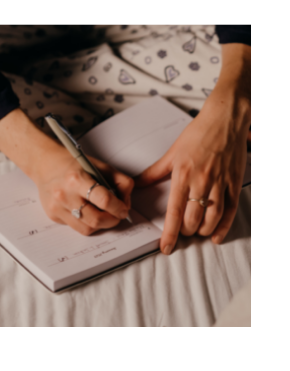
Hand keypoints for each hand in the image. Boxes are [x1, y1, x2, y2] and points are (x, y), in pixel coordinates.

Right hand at [29, 144, 133, 236]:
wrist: (43, 163)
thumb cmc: (71, 163)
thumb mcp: (98, 164)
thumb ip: (119, 180)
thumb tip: (127, 202)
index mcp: (76, 179)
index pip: (105, 200)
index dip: (119, 207)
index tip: (123, 209)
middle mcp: (64, 194)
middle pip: (97, 220)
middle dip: (112, 220)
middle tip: (116, 214)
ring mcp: (57, 207)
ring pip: (88, 229)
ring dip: (100, 224)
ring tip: (101, 213)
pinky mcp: (53, 215)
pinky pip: (76, 228)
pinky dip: (86, 223)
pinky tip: (84, 211)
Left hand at [134, 97, 249, 253]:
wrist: (223, 123)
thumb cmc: (196, 135)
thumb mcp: (172, 152)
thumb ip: (155, 172)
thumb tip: (136, 184)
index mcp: (182, 174)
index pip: (174, 210)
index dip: (170, 233)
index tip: (165, 247)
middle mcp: (201, 182)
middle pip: (193, 219)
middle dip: (186, 232)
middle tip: (181, 233)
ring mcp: (220, 184)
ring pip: (212, 219)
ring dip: (202, 231)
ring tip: (196, 233)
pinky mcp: (233, 185)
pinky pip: (230, 213)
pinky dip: (223, 228)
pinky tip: (215, 236)